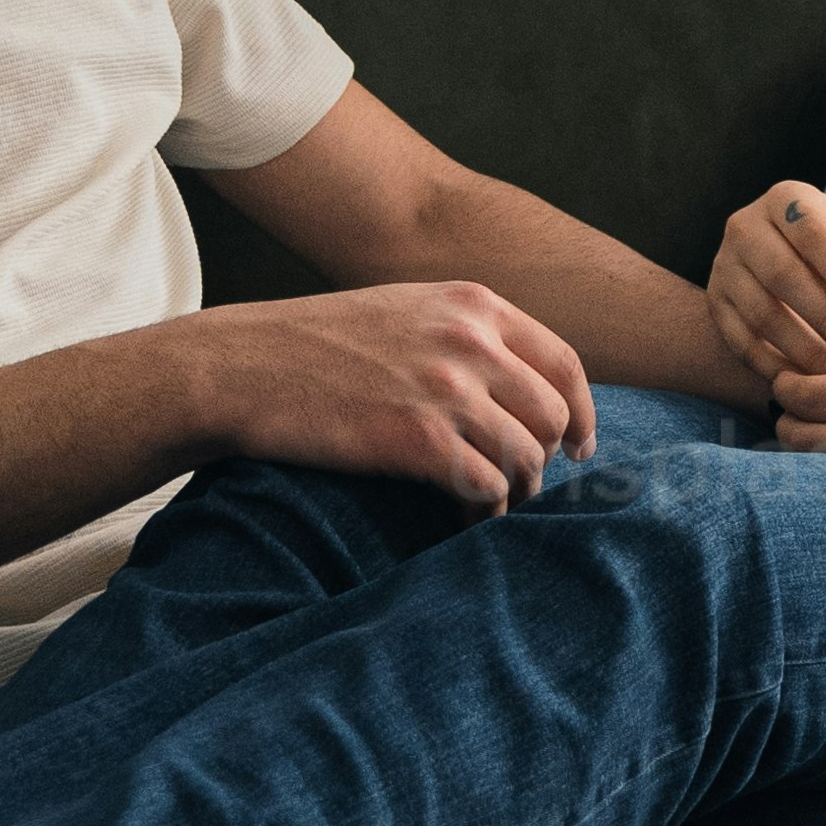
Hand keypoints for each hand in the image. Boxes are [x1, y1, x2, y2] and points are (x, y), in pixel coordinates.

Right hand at [178, 279, 592, 509]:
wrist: (243, 366)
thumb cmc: (316, 345)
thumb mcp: (404, 312)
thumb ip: (464, 336)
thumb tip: (519, 387)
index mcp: (472, 306)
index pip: (565, 363)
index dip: (582, 414)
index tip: (579, 449)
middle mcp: (470, 341)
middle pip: (554, 416)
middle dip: (544, 459)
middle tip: (518, 485)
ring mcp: (447, 389)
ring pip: (527, 458)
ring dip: (513, 492)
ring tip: (486, 506)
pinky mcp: (418, 439)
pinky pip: (486, 489)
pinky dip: (482, 514)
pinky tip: (460, 519)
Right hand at [709, 178, 825, 390]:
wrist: (786, 254)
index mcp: (789, 200)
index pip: (812, 232)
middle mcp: (747, 226)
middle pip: (782, 274)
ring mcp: (725, 266)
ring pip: (760, 312)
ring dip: (804, 349)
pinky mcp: (716, 303)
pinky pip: (740, 340)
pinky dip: (774, 365)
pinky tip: (807, 382)